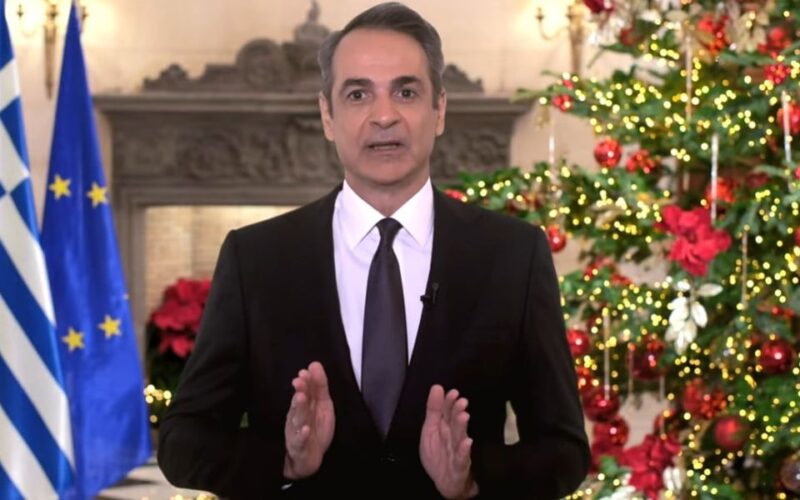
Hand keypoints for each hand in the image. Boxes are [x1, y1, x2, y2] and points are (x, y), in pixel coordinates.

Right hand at [283, 361, 334, 479]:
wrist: (308, 457)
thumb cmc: (315, 428)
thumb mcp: (322, 405)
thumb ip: (319, 387)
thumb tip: (314, 364)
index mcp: (304, 406)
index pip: (305, 391)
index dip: (306, 382)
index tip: (305, 371)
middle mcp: (298, 416)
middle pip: (300, 402)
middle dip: (301, 391)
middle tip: (300, 380)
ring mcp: (297, 430)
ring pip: (298, 418)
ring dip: (300, 408)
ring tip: (302, 397)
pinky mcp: (298, 446)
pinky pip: (300, 441)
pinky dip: (302, 435)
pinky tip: (306, 429)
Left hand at [419, 385, 478, 498]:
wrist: (446, 483)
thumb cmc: (438, 454)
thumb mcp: (430, 430)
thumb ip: (434, 410)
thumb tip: (437, 386)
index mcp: (446, 428)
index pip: (448, 412)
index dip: (450, 403)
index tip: (453, 392)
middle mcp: (454, 438)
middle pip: (455, 424)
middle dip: (457, 412)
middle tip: (462, 401)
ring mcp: (458, 452)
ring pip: (460, 439)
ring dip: (462, 428)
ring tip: (464, 416)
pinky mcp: (460, 467)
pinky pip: (462, 459)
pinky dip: (464, 451)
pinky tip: (467, 442)